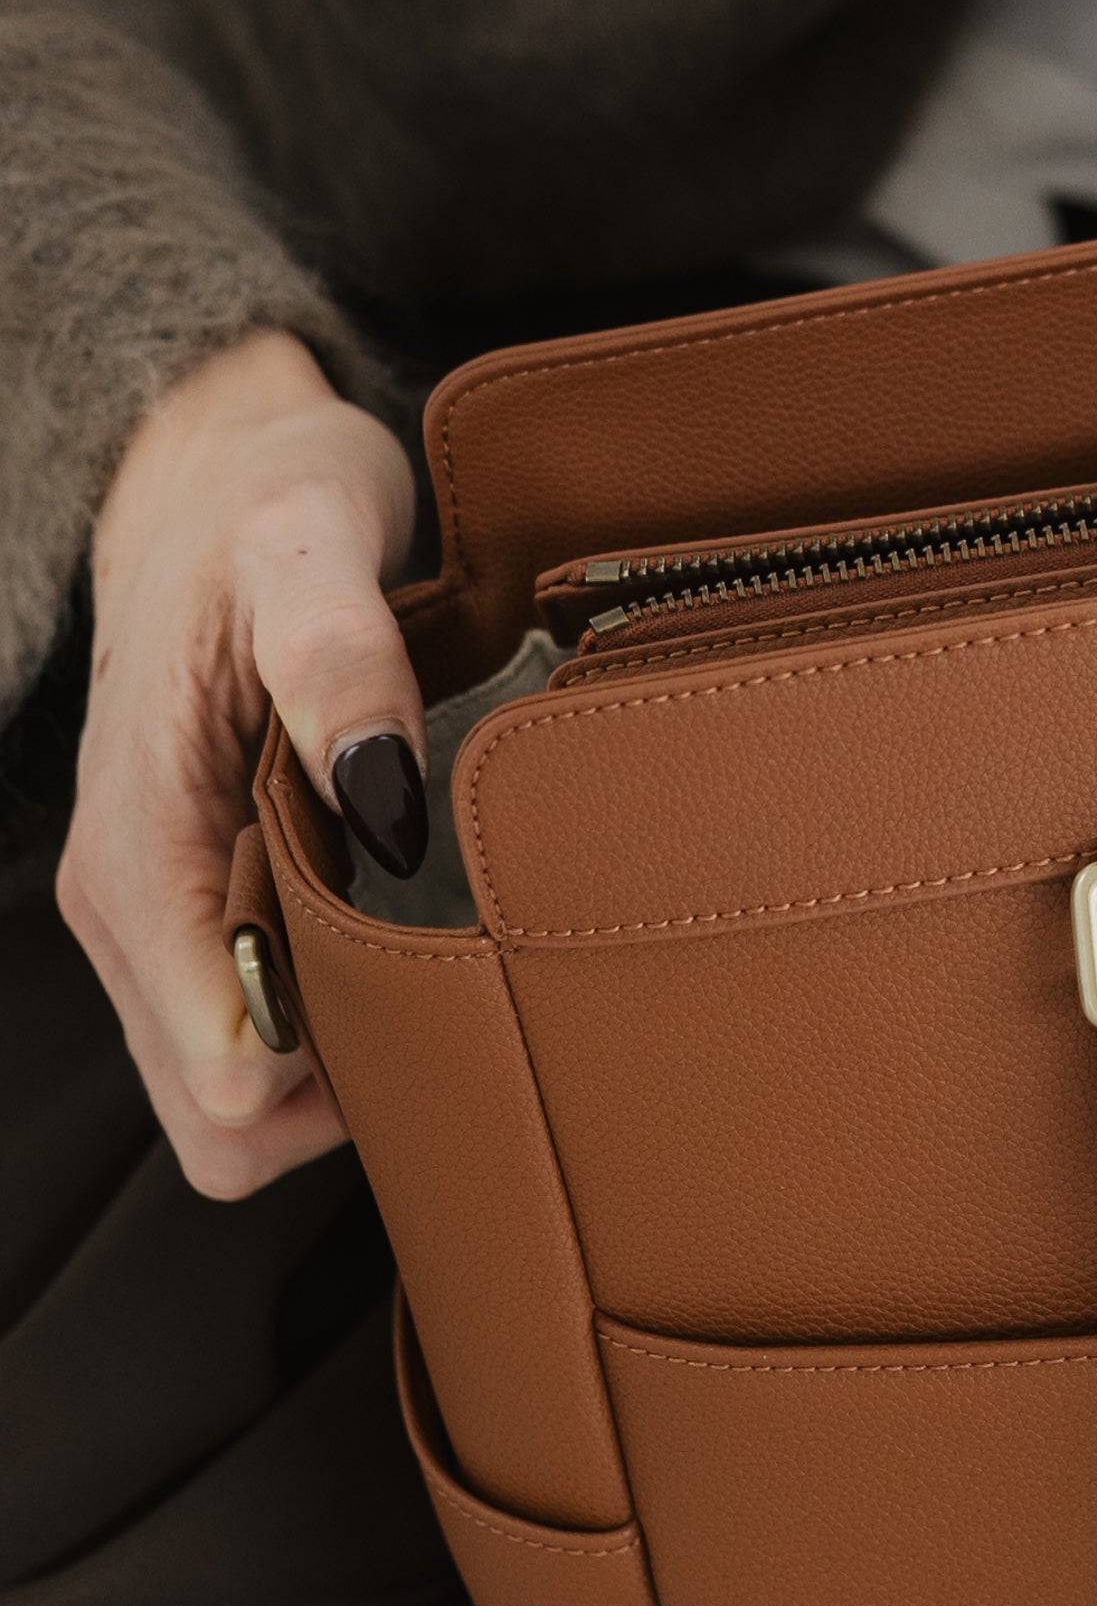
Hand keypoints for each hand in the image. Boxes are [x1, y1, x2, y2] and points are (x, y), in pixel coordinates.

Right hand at [58, 330, 422, 1198]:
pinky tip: (403, 938)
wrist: (215, 487)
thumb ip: (339, 659)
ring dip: (342, 1061)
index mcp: (135, 849)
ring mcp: (159, 918)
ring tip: (438, 957)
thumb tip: (383, 792)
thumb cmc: (263, 513)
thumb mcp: (308, 543)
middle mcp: (128, 906)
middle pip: (226, 1118)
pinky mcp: (199, 911)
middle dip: (343, 1092)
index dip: (331, 1074)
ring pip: (239, 1097)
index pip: (217, 1067)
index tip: (433, 1000)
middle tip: (458, 989)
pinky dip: (334, 1023)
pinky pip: (256, 1037)